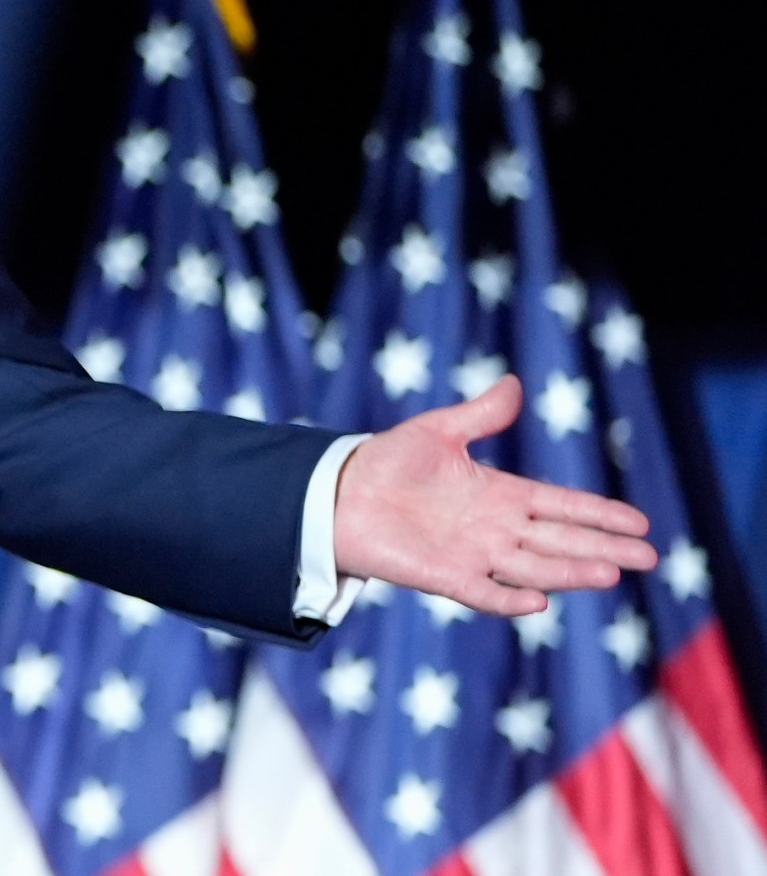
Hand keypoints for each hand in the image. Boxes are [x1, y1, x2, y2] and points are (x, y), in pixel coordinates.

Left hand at [333, 374, 656, 616]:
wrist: (337, 492)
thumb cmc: (388, 462)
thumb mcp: (438, 431)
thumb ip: (480, 415)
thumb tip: (515, 383)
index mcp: (500, 494)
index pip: (561, 505)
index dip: (599, 514)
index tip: (640, 523)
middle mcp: (495, 528)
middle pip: (559, 540)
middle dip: (602, 548)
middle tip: (647, 558)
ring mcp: (472, 554)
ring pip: (532, 567)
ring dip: (568, 572)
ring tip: (609, 575)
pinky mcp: (442, 575)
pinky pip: (482, 592)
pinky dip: (507, 598)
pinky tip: (538, 602)